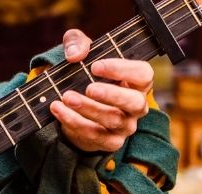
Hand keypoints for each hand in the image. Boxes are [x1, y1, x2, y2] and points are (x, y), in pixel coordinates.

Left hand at [51, 29, 151, 152]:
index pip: (143, 74)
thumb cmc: (84, 75)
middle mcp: (136, 105)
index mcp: (136, 82)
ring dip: (87, 109)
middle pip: (134, 101)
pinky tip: (58, 109)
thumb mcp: (80, 53)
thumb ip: (77, 43)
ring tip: (66, 97)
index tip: (96, 66)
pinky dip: (73, 122)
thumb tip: (75, 54)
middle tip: (89, 88)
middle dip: (111, 95)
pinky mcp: (109, 142)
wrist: (72, 108)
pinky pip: (94, 134)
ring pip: (112, 120)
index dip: (123, 70)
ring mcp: (125, 126)